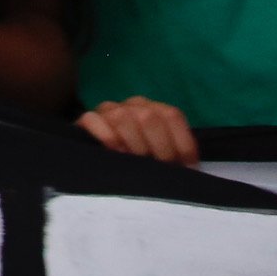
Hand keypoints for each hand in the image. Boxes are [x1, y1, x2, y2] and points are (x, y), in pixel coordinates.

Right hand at [77, 96, 199, 165]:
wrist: (105, 156)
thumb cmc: (142, 158)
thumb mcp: (163, 154)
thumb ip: (175, 155)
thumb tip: (189, 170)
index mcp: (156, 109)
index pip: (172, 116)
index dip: (182, 144)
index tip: (186, 169)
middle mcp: (134, 105)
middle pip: (148, 117)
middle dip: (158, 148)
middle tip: (159, 169)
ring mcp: (109, 110)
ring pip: (122, 117)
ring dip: (133, 144)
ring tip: (136, 163)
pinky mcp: (87, 119)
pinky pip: (93, 120)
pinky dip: (106, 136)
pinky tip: (114, 152)